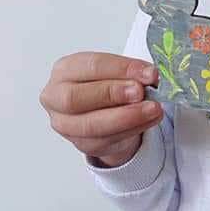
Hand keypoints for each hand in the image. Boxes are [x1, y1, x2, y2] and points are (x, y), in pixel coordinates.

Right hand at [40, 51, 162, 166]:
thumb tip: (148, 76)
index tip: (148, 73)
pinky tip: (149, 120)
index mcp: (64, 69)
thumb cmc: (109, 83)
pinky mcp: (81, 144)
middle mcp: (56, 97)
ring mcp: (65, 124)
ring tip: (153, 109)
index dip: (121, 69)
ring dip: (126, 117)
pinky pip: (105, 141)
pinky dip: (132, 130)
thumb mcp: (117, 71)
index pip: (91, 66)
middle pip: (76, 97)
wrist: (108, 110)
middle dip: (112, 94)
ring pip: (90, 125)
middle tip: (141, 92)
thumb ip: (130, 73)